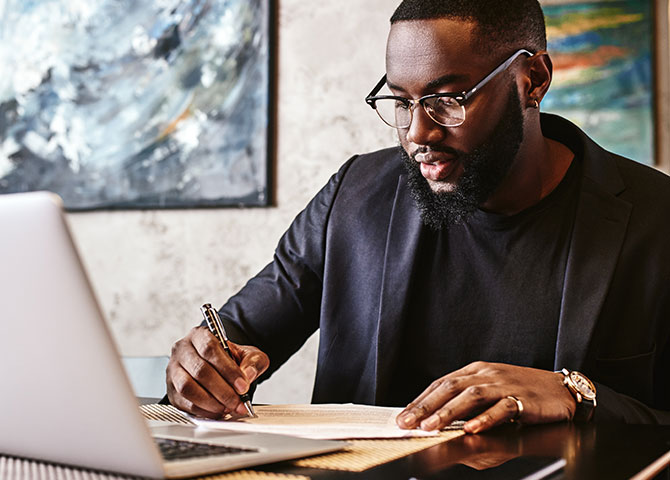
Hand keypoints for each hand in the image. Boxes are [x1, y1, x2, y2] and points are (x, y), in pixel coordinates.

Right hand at [166, 326, 268, 418]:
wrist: (219, 366)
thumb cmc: (231, 359)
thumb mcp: (248, 354)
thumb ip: (253, 361)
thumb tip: (248, 374)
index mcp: (199, 335)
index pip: (210, 349)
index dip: (228, 370)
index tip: (243, 386)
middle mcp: (183, 350)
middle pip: (200, 370)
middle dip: (223, 391)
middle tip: (238, 401)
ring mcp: (174, 370)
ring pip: (188, 388)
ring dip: (211, 402)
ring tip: (228, 407)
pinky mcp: (171, 390)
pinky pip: (185, 403)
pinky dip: (203, 410)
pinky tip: (218, 411)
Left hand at [396, 361, 575, 433]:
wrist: (561, 390)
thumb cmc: (523, 392)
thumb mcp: (490, 391)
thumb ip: (466, 402)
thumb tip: (438, 419)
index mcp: (476, 370)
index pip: (441, 383)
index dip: (420, 399)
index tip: (403, 415)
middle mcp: (487, 374)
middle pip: (450, 387)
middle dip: (425, 406)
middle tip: (407, 422)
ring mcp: (504, 385)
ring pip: (471, 396)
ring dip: (448, 412)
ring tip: (430, 426)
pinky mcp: (523, 399)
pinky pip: (502, 408)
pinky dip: (486, 418)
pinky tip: (471, 428)